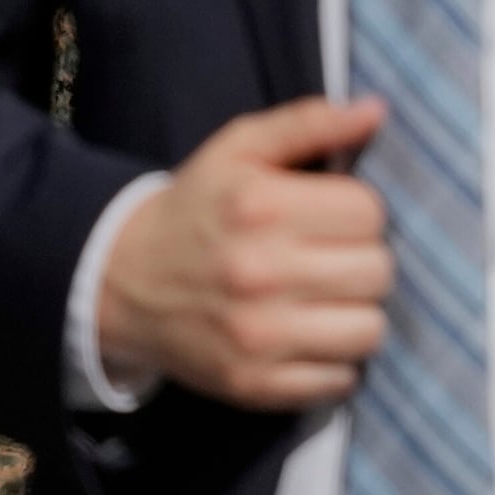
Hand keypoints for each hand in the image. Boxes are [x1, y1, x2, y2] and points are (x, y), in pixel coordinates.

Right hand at [95, 95, 394, 410]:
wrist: (116, 280)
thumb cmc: (196, 208)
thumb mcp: (240, 148)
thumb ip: (309, 122)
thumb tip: (376, 110)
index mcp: (261, 208)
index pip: (370, 213)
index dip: (361, 212)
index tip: (336, 217)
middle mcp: (259, 274)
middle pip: (378, 271)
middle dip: (366, 260)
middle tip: (335, 259)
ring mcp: (255, 337)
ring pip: (369, 330)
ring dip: (358, 314)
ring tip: (330, 300)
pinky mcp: (250, 384)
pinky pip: (337, 381)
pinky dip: (335, 363)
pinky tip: (311, 338)